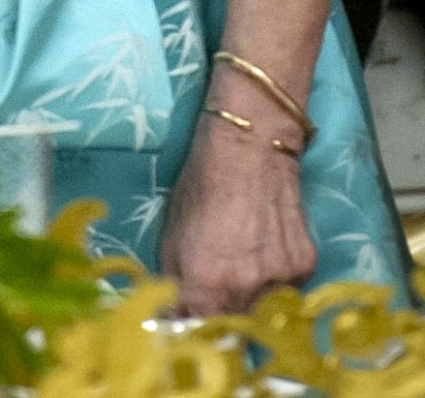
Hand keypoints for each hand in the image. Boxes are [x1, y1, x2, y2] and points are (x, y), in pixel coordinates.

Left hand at [160, 110, 316, 313]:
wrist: (251, 145)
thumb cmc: (201, 183)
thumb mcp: (172, 233)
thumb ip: (175, 282)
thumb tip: (176, 314)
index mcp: (204, 284)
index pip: (199, 332)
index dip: (194, 325)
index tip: (193, 314)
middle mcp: (243, 291)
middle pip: (233, 326)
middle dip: (223, 314)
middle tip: (219, 285)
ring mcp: (279, 281)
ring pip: (263, 311)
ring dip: (251, 298)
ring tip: (244, 258)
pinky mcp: (304, 267)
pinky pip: (288, 290)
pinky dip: (276, 278)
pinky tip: (266, 246)